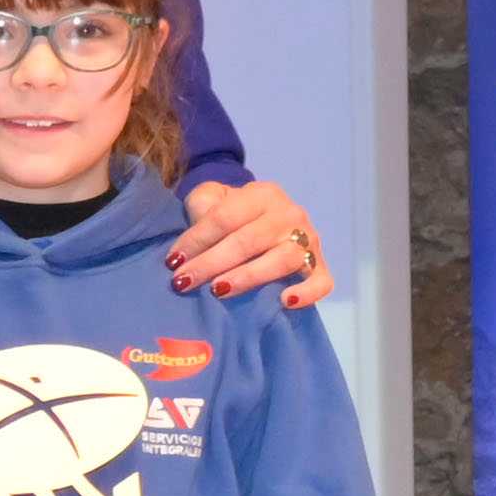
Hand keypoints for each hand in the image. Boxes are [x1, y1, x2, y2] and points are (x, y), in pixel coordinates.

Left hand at [171, 177, 331, 306]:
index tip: (173, 261)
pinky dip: (307, 293)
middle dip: (211, 263)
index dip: (197, 240)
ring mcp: (309, 240)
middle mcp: (289, 214)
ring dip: (248, 277)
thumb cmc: (232, 214)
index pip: (226, 217)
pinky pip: (321, 281)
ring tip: (218, 290)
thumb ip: (201, 206)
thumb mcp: (212, 198)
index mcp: (262, 195)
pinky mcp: (320, 265)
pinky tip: (284, 301)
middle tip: (183, 282)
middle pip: (249, 240)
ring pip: (282, 259)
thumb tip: (190, 239)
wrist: (266, 220)